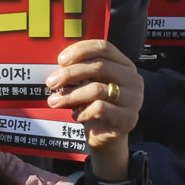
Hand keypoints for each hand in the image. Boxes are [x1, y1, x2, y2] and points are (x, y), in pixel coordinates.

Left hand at [46, 39, 141, 179]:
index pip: (104, 47)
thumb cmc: (96, 105)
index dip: (81, 50)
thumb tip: (58, 65)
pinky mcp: (127, 118)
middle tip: (51, 82)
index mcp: (124, 65)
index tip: (60, 60)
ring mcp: (133, 99)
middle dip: (70, 73)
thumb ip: (81, 70)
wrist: (107, 136)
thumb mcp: (90, 83)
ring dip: (71, 95)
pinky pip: (100, 109)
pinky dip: (82, 112)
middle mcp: (133, 79)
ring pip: (97, 89)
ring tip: (54, 101)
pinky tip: (75, 115)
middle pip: (99, 67)